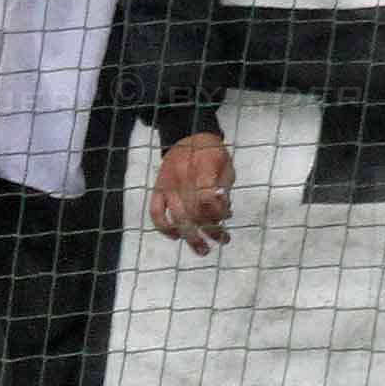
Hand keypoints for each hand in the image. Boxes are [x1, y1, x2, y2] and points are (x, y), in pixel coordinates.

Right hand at [147, 129, 232, 250]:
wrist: (187, 135)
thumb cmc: (211, 153)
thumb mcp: (225, 163)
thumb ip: (224, 188)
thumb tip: (224, 214)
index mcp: (201, 166)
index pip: (207, 197)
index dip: (219, 212)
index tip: (228, 215)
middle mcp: (182, 176)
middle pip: (194, 212)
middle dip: (211, 230)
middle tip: (224, 240)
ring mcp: (167, 184)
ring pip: (177, 218)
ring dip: (191, 238)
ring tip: (203, 250)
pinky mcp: (158, 189)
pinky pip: (156, 212)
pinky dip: (164, 228)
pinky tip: (176, 236)